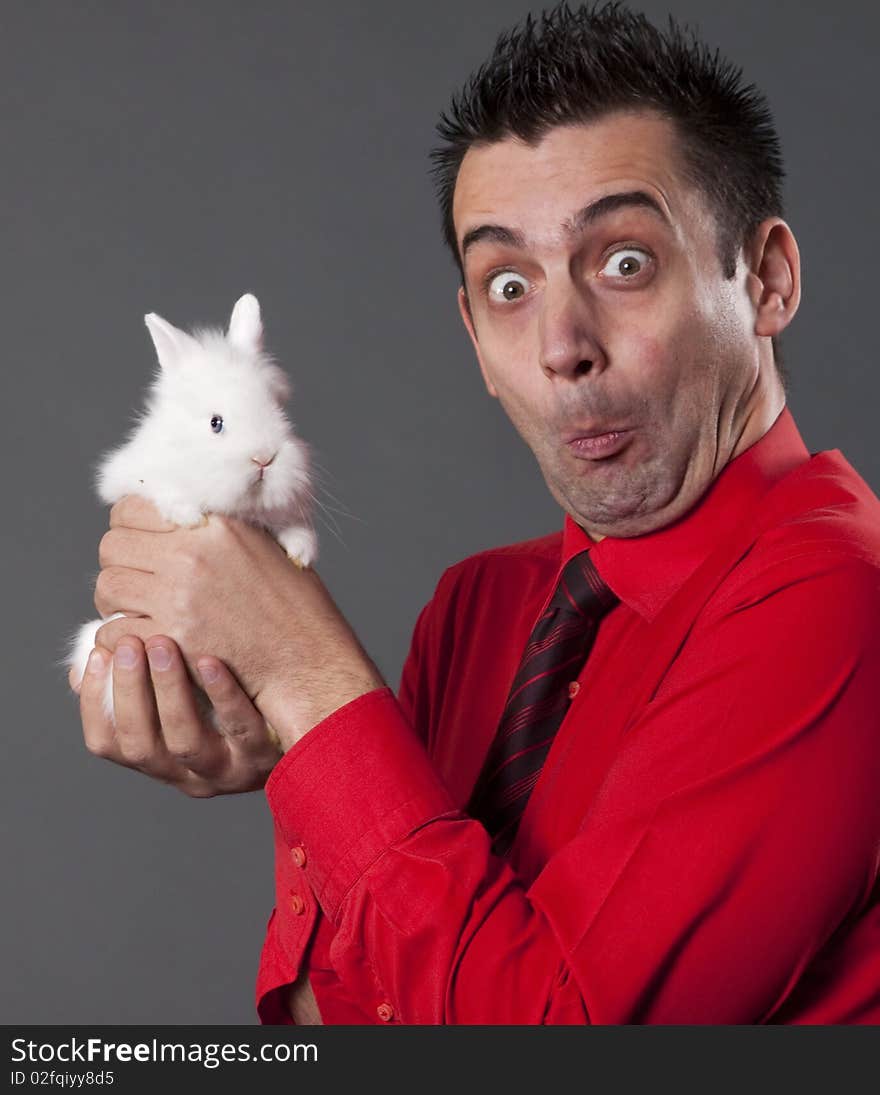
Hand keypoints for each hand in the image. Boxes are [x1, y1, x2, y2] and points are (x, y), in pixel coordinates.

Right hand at [70, 635, 278, 795]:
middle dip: (128, 692)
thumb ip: (141, 674)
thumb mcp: (187, 687)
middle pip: (142, 746)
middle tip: (127, 641)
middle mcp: (188, 773)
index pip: (109, 743)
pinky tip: (210, 660)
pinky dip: (222, 695)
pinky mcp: (266, 755)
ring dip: (168, 691)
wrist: (311, 709)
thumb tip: (88, 658)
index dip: (95, 702)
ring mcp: (228, 768)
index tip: (97, 654)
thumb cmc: (238, 688)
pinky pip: (241, 728)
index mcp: (160, 758)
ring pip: (185, 742)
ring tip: (164, 642)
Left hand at [91, 497, 385, 748]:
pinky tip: (145, 639)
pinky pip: (114, 631)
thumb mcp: (265, 545)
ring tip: (137, 609)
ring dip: (117, 600)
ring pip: (107, 586)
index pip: (133, 508)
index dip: (129, 526)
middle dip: (120, 563)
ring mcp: (178, 599)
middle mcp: (192, 557)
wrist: (306, 660)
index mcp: (214, 526)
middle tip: (137, 580)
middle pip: (112, 546)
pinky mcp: (172, 640)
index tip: (140, 543)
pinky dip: (122, 638)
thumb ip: (219, 526)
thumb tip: (178, 512)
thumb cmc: (292, 605)